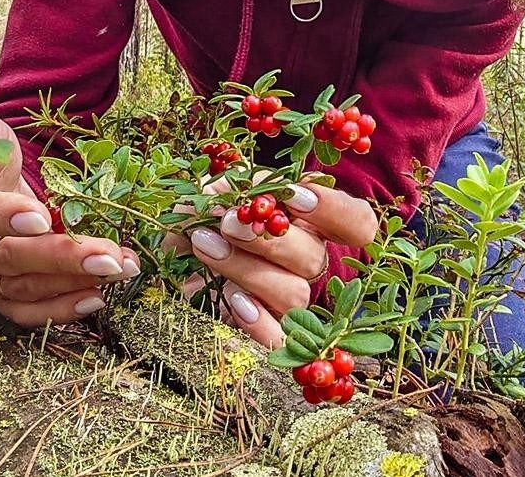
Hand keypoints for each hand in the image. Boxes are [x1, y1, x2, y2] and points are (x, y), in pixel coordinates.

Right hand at [0, 110, 139, 327]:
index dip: (1, 219)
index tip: (43, 218)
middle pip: (3, 260)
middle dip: (61, 258)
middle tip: (109, 255)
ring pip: (20, 287)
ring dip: (74, 281)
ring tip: (121, 269)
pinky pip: (23, 309)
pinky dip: (60, 307)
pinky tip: (97, 298)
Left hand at [170, 178, 377, 348]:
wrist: (168, 255)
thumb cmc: (201, 216)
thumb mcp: (217, 190)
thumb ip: (236, 188)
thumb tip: (240, 198)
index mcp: (309, 222)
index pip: (355, 222)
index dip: (334, 210)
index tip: (294, 197)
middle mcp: (306, 261)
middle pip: (315, 258)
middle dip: (272, 239)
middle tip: (228, 223)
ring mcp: (288, 300)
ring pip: (294, 294)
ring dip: (247, 269)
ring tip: (206, 247)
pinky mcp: (264, 331)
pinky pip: (277, 337)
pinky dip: (257, 320)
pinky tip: (230, 298)